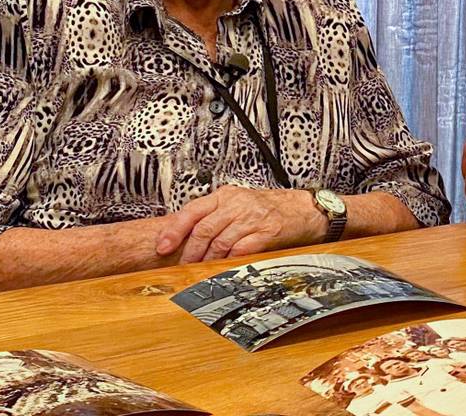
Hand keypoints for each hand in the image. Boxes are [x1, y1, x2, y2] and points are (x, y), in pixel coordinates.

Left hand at [155, 186, 327, 263]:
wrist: (303, 209)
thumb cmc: (268, 209)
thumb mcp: (238, 204)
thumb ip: (214, 216)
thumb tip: (183, 238)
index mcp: (225, 195)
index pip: (192, 211)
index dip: (174, 230)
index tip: (162, 246)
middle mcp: (238, 204)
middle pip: (204, 229)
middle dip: (190, 251)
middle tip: (182, 266)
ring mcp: (253, 217)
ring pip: (220, 242)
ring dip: (207, 260)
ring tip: (200, 271)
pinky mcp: (267, 232)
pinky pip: (242, 249)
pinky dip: (229, 261)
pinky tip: (223, 268)